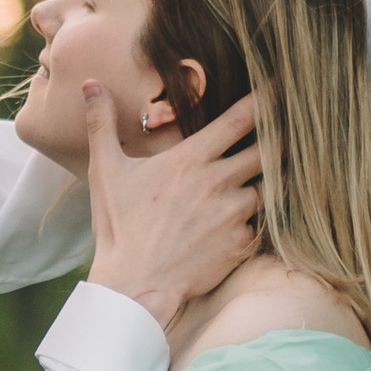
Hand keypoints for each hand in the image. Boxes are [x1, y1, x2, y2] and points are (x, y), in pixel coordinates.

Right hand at [83, 83, 260, 331]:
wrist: (134, 285)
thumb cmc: (120, 228)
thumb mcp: (106, 172)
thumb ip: (101, 123)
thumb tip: (91, 84)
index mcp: (192, 159)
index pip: (242, 118)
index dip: (266, 99)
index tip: (280, 87)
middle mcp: (220, 182)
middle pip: (269, 149)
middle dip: (277, 141)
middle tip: (279, 136)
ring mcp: (234, 214)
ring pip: (265, 188)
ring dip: (258, 184)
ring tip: (242, 188)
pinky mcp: (241, 243)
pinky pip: (257, 224)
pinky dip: (249, 222)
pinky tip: (230, 226)